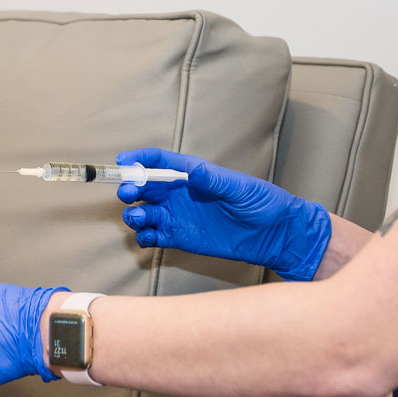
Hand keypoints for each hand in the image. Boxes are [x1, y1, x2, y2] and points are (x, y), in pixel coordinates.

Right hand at [115, 147, 331, 281]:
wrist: (273, 234)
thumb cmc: (262, 203)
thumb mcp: (241, 189)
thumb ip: (215, 181)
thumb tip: (195, 171)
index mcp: (192, 174)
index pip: (160, 162)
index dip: (140, 159)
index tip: (123, 161)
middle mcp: (180, 193)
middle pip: (144, 186)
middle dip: (130, 187)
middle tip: (128, 192)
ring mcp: (177, 216)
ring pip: (143, 212)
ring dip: (134, 214)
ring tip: (139, 218)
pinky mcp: (179, 238)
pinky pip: (153, 236)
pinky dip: (143, 236)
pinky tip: (147, 237)